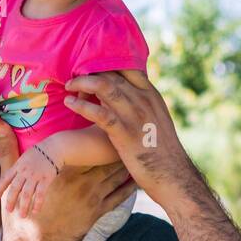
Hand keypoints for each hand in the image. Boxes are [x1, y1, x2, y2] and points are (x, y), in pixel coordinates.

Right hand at [0, 120, 134, 240]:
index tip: (110, 117)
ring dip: (124, 163)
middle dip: (116, 144)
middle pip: (105, 158)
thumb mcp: (11, 182)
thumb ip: (7, 150)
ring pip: (114, 176)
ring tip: (135, 149)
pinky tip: (136, 178)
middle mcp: (80, 183)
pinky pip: (119, 198)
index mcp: (62, 171)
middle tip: (131, 128)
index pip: (86, 145)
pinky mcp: (96, 214)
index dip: (99, 131)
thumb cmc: (19, 215)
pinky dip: (129, 187)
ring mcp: (91, 199)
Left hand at [0, 143, 58, 217]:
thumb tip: (13, 177)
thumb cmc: (40, 152)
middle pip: (15, 188)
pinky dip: (37, 203)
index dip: (0, 188)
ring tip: (22, 216)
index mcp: (18, 166)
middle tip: (9, 210)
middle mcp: (25, 171)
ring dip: (24, 206)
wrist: (55, 146)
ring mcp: (35, 175)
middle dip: (11, 200)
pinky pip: (40, 193)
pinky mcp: (46, 179)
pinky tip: (35, 211)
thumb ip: (19, 167)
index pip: (6, 178)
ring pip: (27, 193)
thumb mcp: (25, 156)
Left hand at [63, 69, 201, 211]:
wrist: (172, 175)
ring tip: (69, 86)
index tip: (92, 67)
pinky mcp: (123, 132)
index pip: (129, 69)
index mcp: (152, 96)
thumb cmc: (162, 152)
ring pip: (104, 87)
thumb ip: (143, 107)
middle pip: (113, 75)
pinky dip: (81, 105)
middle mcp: (144, 100)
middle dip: (91, 73)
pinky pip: (98, 112)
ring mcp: (134, 115)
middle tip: (75, 77)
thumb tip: (127, 99)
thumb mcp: (156, 121)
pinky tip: (69, 103)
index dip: (108, 64)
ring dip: (83, 83)